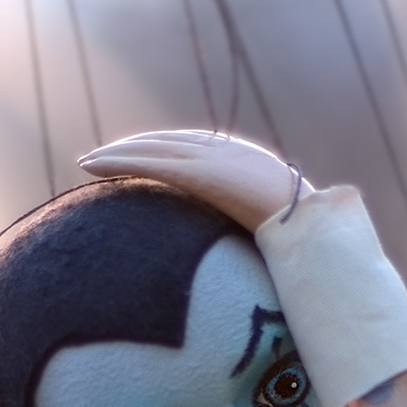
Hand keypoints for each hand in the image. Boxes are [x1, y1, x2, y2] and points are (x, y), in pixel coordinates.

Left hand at [79, 130, 312, 230]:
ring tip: (88, 162)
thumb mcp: (284, 235)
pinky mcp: (202, 174)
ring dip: (116, 153)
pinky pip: (150, 163)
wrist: (318, 232)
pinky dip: (117, 162)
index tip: (143, 161)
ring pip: (153, 149)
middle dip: (134, 148)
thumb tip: (269, 264)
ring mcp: (216, 160)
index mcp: (248, 163)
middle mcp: (229, 152)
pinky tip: (90, 166)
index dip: (166, 151)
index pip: (196, 149)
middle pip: (169, 142)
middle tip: (103, 159)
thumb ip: (267, 237)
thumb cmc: (308, 244)